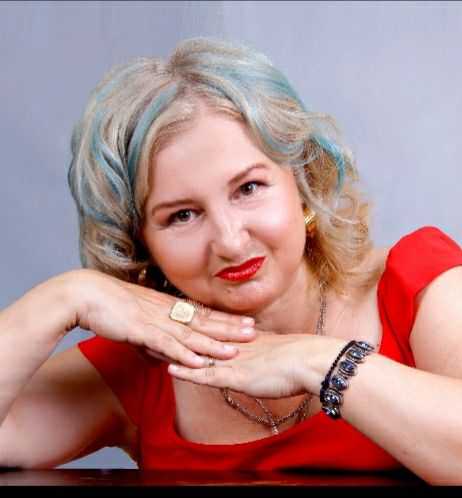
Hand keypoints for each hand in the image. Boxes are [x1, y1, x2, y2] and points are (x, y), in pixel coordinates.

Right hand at [71, 269, 255, 367]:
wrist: (87, 294)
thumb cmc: (110, 307)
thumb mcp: (136, 326)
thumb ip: (150, 343)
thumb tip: (158, 360)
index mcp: (168, 307)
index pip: (203, 314)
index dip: (226, 319)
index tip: (246, 323)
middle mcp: (167, 312)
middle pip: (204, 322)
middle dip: (229, 329)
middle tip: (254, 332)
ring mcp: (155, 320)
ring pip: (190, 334)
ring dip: (213, 344)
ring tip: (235, 351)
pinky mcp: (140, 329)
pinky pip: (166, 344)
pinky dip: (184, 354)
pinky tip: (200, 362)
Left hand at [167, 332, 334, 398]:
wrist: (311, 361)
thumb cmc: (299, 358)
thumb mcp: (275, 350)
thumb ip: (262, 349)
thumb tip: (255, 346)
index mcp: (242, 338)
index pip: (211, 327)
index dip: (190, 322)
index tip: (173, 315)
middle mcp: (234, 345)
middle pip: (199, 335)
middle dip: (175, 330)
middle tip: (154, 322)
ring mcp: (235, 359)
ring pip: (199, 353)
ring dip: (176, 350)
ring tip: (152, 343)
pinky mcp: (238, 375)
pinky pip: (208, 374)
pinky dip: (189, 371)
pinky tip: (171, 368)